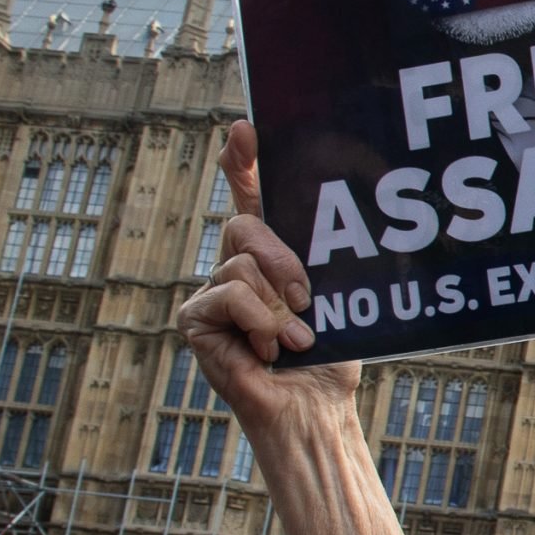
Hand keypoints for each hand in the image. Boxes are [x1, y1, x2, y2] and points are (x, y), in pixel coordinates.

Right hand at [175, 121, 359, 436]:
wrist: (314, 405)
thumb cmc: (330, 353)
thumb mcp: (336, 293)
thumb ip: (321, 258)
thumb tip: (340, 216)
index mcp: (271, 253)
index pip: (251, 197)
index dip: (244, 162)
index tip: (246, 128)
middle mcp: (237, 266)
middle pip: (246, 225)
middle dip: (283, 258)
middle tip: (308, 298)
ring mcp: (212, 290)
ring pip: (241, 263)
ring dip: (279, 305)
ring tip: (295, 339)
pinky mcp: (194, 318)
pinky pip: (228, 294)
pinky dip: (258, 320)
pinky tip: (267, 348)